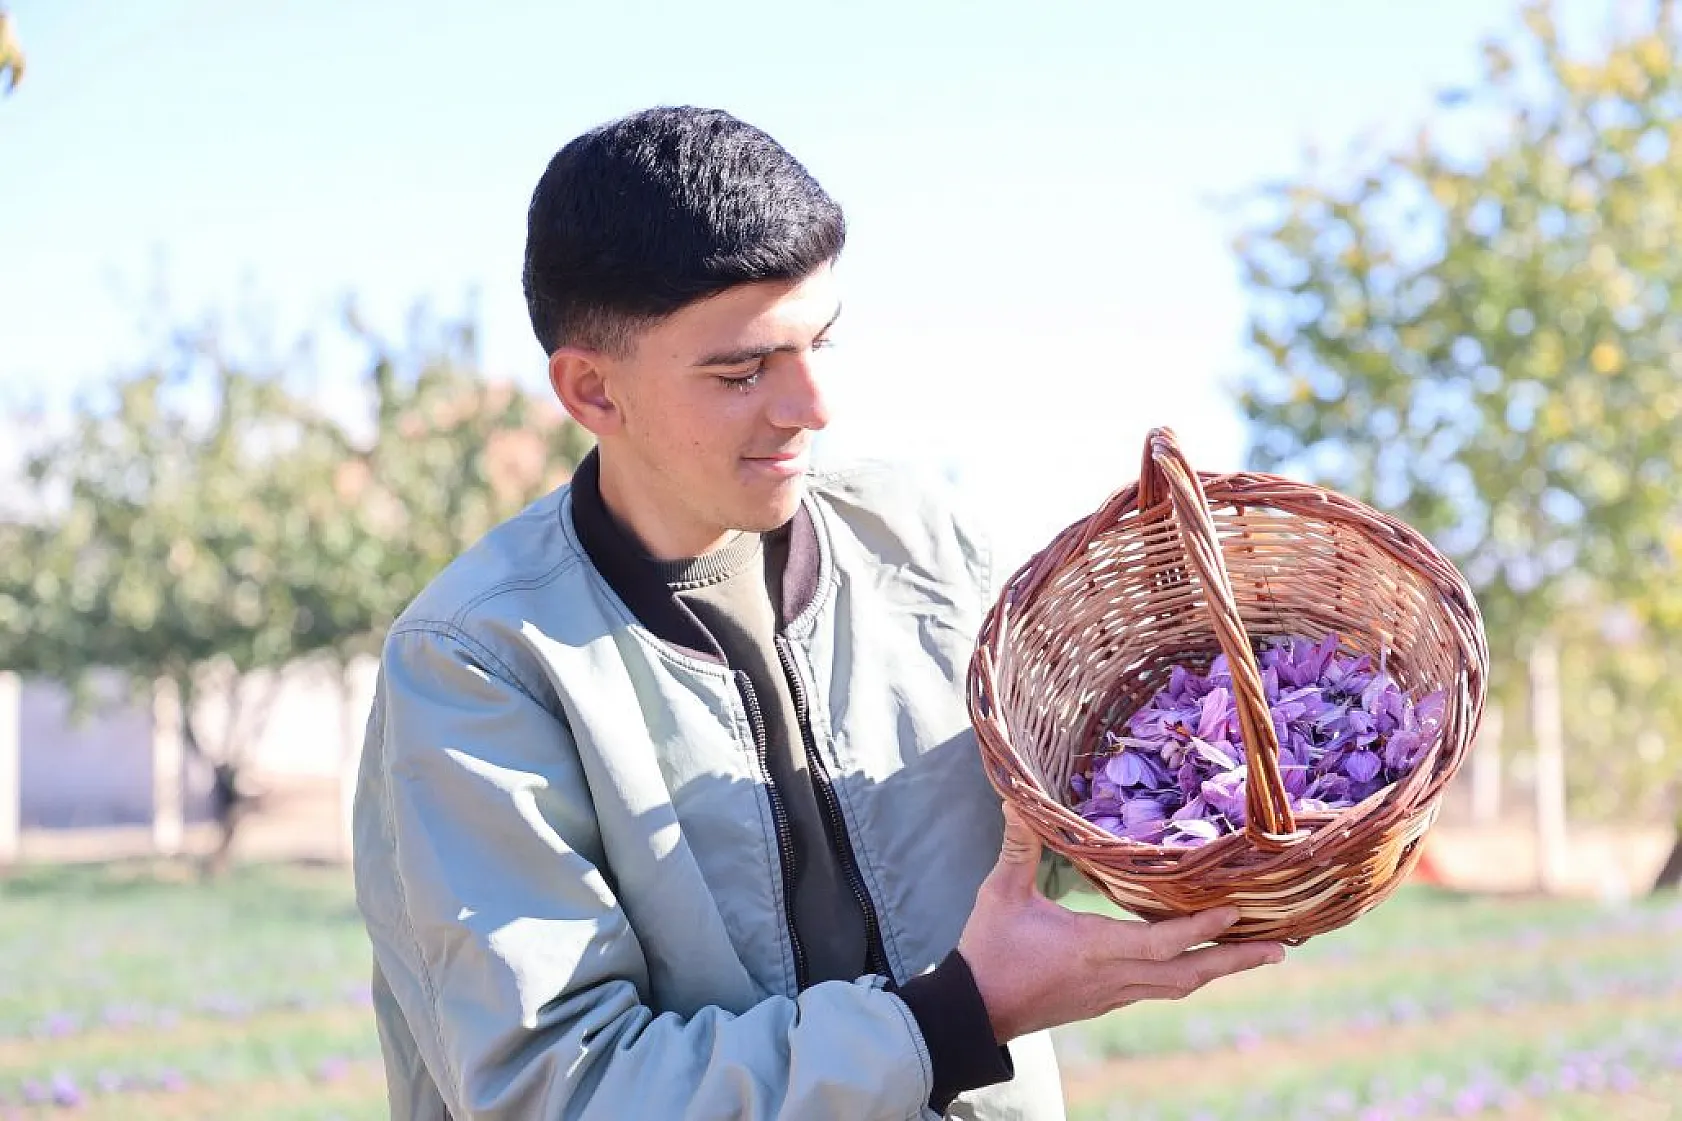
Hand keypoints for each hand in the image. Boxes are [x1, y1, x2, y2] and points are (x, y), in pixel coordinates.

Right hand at [956, 805, 1285, 1042]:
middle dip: (1234, 961)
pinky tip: (1199, 962)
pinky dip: (1188, 974)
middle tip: (1280, 948)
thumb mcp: (1000, 894)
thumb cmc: (989, 950)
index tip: (1239, 912)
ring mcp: (1111, 994)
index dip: (1201, 930)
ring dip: (1218, 970)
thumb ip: (1016, 847)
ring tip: (1255, 954)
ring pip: (1177, 986)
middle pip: (1186, 975)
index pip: (1160, 943)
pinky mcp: (1104, 1001)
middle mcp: (1112, 976)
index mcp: (1093, 947)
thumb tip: (1015, 799)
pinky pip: (1158, 989)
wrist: (974, 1011)